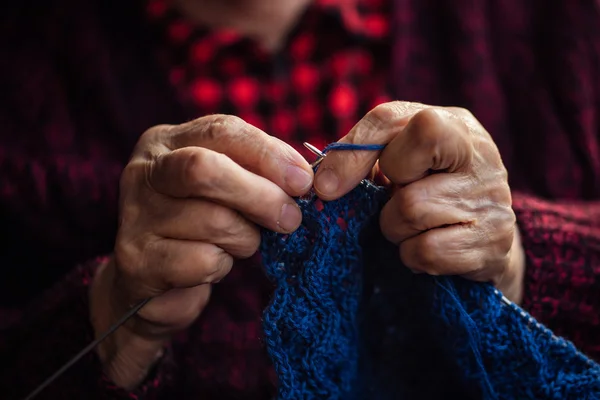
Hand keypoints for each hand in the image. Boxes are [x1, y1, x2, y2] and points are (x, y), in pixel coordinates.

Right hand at [90, 115, 312, 387]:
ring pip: (213, 221)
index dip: (268, 154)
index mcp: (167, 142)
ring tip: (240, 243)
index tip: (303, 180)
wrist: (152, 280)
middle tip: (291, 218)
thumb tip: (303, 178)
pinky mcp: (137, 260)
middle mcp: (144, 171)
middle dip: (260, 195)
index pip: (222, 131)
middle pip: (206, 170)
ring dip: (245, 238)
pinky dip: (222, 266)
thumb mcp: (228, 186)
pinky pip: (203, 261)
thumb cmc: (201, 223)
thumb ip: (258, 173)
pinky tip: (213, 265)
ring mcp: (135, 215)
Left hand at [313, 102, 524, 303]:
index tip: (326, 187)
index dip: (352, 152)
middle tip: (399, 201)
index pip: (391, 120)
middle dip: (386, 193)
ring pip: (409, 212)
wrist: (483, 236)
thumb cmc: (429, 190)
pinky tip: (429, 245)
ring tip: (416, 226)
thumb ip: (363, 155)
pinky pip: (426, 251)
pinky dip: (414, 256)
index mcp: (452, 123)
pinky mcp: (494, 242)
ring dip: (396, 229)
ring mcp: (492, 198)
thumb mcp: (400, 160)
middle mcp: (480, 154)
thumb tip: (322, 182)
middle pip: (399, 169)